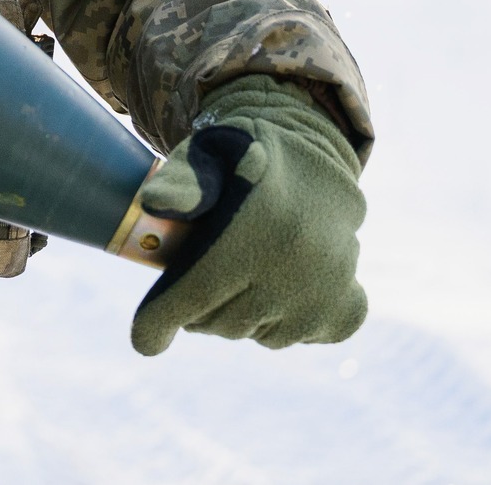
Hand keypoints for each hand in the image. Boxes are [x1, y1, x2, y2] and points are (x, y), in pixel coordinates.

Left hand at [129, 75, 366, 355]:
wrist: (316, 163)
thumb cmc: (243, 158)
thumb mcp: (207, 151)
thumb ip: (179, 179)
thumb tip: (154, 204)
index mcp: (254, 227)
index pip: (193, 294)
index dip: (158, 323)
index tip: (145, 340)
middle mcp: (296, 266)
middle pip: (218, 322)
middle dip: (193, 308)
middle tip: (193, 274)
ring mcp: (326, 294)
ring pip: (254, 334)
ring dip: (236, 314)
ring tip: (238, 271)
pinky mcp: (345, 310)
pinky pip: (292, 338)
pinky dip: (277, 321)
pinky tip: (277, 284)